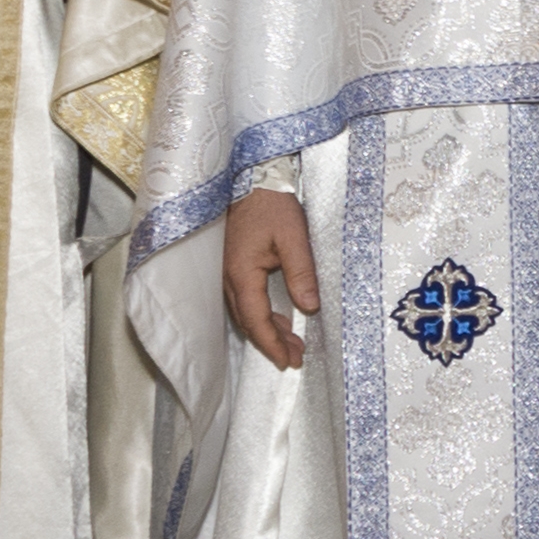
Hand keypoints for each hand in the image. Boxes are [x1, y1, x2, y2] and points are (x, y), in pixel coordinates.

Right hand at [220, 186, 322, 368]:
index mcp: (242, 274)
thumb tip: (310, 307)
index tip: (288, 361)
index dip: (271, 344)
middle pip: (248, 321)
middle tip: (295, 358)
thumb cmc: (272, 204)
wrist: (250, 177)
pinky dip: (260, 313)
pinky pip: (243, 299)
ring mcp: (227, 271)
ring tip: (292, 343)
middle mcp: (229, 277)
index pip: (256, 320)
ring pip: (244, 311)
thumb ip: (301, 272)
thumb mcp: (294, 236)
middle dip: (271, 342)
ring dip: (266, 329)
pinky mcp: (233, 264)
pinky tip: (278, 317)